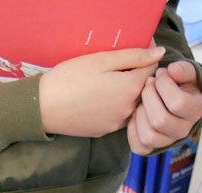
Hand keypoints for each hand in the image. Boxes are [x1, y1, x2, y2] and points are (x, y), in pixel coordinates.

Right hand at [39, 47, 163, 137]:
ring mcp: (116, 123)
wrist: (42, 108)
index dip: (145, 57)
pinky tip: (96, 99)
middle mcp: (128, 109)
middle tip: (115, 68)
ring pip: (130, 104)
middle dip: (135, 76)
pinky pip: (116, 116)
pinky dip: (112, 106)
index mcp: (131, 88)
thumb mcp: (102, 60)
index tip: (133, 52)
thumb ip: (133, 56)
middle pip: (143, 88)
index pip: (152, 69)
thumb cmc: (70, 78)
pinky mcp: (104, 131)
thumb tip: (159, 52)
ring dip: (124, 93)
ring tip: (105, 84)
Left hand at [127, 61, 201, 154]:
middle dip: (148, 97)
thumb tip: (173, 70)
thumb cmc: (181, 85)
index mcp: (196, 110)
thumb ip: (183, 69)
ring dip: (140, 114)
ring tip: (142, 100)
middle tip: (148, 84)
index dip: (163, 85)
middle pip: (160, 120)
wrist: (175, 99)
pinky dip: (132, 129)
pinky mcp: (152, 148)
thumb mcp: (187, 73)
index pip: (177, 103)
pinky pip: (138, 146)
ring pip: (148, 136)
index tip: (160, 74)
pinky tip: (136, 114)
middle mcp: (184, 130)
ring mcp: (168, 141)